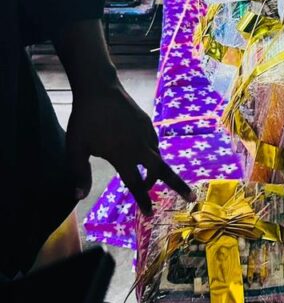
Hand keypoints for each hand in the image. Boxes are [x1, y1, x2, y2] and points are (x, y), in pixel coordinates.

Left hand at [66, 78, 191, 213]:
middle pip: (163, 171)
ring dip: (157, 171)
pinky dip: (153, 153)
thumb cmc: (85, 119)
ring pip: (158, 157)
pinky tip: (145, 154)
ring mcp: (146, 133)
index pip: (136, 184)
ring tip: (150, 179)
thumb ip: (79, 173)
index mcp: (123, 156)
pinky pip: (154, 143)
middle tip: (189, 198)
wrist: (99, 88)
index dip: (143, 201)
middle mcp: (139, 147)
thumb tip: (78, 197)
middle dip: (177, 186)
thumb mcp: (75, 148)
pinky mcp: (147, 123)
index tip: (150, 214)